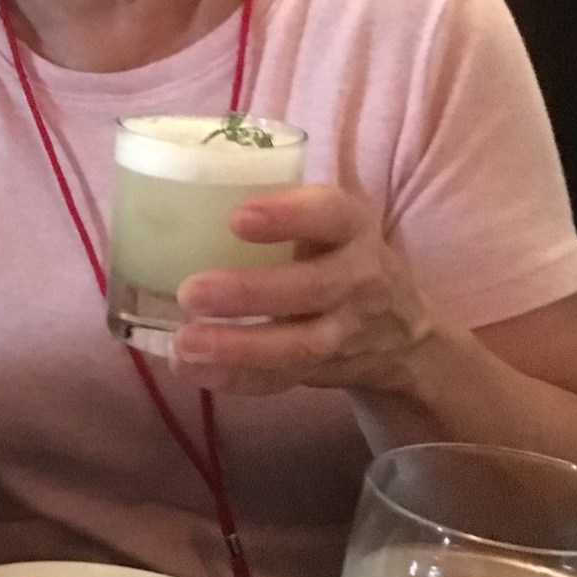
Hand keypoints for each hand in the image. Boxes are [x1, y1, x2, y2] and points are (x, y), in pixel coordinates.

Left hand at [171, 183, 432, 393]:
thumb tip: (173, 197)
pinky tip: (190, 370)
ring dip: (237, 347)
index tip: (237, 218)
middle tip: (190, 292)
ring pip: (298, 345)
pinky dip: (235, 378)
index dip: (289, 215)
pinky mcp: (327, 371)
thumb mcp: (328, 223)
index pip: (331, 214)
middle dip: (249, 293)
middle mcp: (360, 280)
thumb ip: (277, 210)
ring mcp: (347, 333)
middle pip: (312, 288)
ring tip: (184, 343)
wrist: (402, 334)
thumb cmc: (338, 256)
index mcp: (353, 228)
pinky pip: (282, 380)